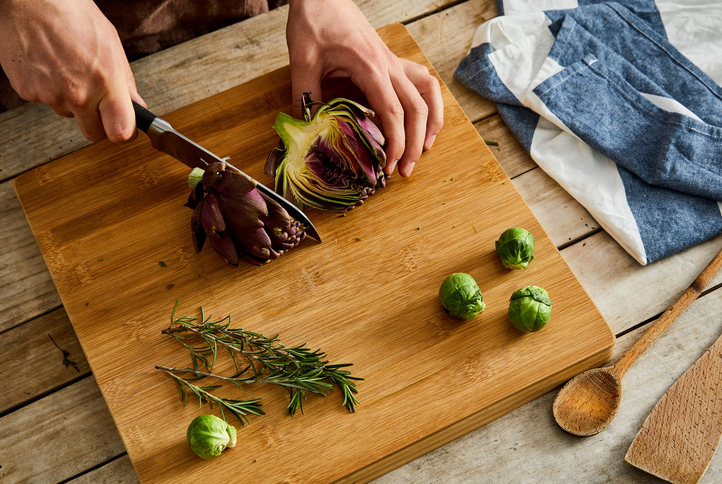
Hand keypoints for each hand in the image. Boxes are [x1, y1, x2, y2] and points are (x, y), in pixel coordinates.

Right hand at [0, 0, 142, 142]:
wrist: (30, 0)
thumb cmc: (72, 14)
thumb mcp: (111, 45)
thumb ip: (124, 81)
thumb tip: (136, 105)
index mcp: (105, 82)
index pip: (120, 132)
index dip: (124, 133)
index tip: (124, 128)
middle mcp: (78, 93)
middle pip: (93, 133)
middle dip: (98, 122)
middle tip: (96, 103)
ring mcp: (50, 95)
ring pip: (68, 114)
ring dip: (70, 100)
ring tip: (68, 68)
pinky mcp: (27, 92)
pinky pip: (45, 101)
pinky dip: (48, 88)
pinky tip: (50, 66)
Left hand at [285, 0, 443, 176]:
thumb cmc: (314, 21)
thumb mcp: (302, 61)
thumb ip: (304, 96)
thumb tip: (304, 131)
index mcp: (371, 68)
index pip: (393, 112)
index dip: (395, 143)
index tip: (389, 166)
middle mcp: (390, 66)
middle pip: (417, 109)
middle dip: (415, 144)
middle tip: (405, 171)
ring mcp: (394, 62)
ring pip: (429, 93)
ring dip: (432, 122)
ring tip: (425, 148)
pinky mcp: (392, 61)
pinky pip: (422, 81)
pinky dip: (429, 102)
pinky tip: (423, 118)